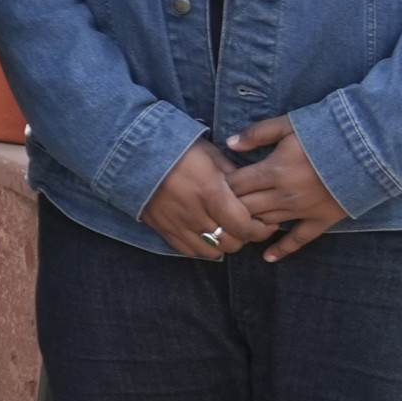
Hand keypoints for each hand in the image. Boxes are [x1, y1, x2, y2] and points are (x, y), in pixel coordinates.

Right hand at [142, 138, 257, 259]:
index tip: (266, 223)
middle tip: (246, 225)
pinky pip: (190, 251)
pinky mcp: (163, 230)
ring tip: (225, 230)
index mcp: (210, 192)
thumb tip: (252, 192)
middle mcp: (195, 213)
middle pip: (232, 243)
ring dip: (224, 243)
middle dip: (244, 236)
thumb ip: (234, 176)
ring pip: (213, 251)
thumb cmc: (178, 149)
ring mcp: (177, 224)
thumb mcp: (211, 155)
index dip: (260, 230)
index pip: (244, 225)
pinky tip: (206, 235)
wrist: (135, 153)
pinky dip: (203, 247)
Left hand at [227, 119, 350, 258]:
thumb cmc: (327, 131)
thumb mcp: (289, 125)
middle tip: (217, 210)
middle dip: (229, 209)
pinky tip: (267, 257)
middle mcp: (284, 194)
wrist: (370, 147)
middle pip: (245, 208)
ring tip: (234, 228)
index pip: (235, 185)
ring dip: (249, 226)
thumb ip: (257, 133)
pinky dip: (282, 249)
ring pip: (266, 223)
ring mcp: (303, 210)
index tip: (213, 187)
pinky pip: (299, 239)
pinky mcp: (322, 219)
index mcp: (273, 170)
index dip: (220, 187)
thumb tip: (229, 143)